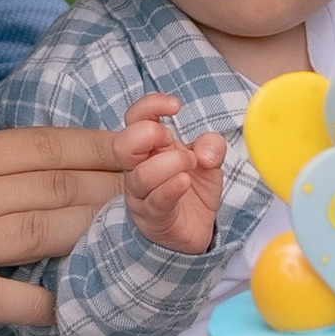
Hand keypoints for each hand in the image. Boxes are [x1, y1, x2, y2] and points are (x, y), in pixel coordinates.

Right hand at [0, 123, 129, 329]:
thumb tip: (16, 169)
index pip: (49, 145)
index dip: (105, 146)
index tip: (149, 142)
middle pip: (60, 188)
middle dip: (120, 189)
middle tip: (171, 189)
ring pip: (44, 235)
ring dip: (97, 236)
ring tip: (144, 237)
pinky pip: (1, 301)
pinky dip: (42, 306)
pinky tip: (77, 311)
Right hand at [118, 90, 227, 255]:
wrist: (195, 231)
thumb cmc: (193, 190)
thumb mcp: (209, 161)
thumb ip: (211, 146)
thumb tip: (206, 150)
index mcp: (149, 147)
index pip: (135, 118)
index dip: (150, 105)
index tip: (176, 106)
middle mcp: (138, 169)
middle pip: (123, 144)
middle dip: (149, 134)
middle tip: (172, 140)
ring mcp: (142, 195)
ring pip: (140, 175)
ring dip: (170, 164)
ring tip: (191, 166)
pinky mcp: (153, 218)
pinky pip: (155, 201)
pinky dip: (170, 188)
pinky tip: (184, 182)